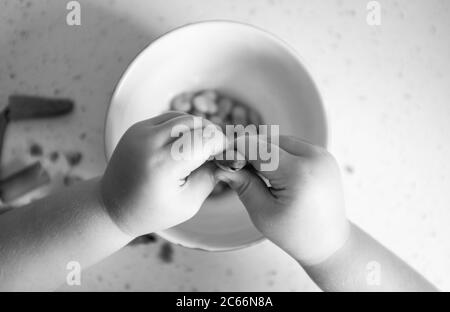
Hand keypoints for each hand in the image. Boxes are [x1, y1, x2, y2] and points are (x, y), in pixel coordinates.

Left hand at [101, 112, 225, 236]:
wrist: (112, 206)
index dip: (222, 144)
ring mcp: (140, 132)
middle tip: (218, 152)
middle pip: (195, 123)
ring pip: (183, 117)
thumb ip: (210, 177)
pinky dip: (183, 127)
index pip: (204, 139)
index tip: (228, 154)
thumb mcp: (188, 203)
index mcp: (163, 165)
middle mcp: (149, 142)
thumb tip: (227, 157)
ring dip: (199, 129)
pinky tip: (187, 143)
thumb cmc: (152, 211)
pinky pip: (168, 119)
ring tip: (204, 148)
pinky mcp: (137, 128)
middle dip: (212, 134)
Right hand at [215, 135, 349, 264]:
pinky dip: (280, 153)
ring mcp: (322, 155)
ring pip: (281, 140)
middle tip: (236, 168)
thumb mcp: (262, 212)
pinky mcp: (324, 156)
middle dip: (250, 151)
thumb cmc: (295, 233)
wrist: (328, 242)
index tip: (221, 157)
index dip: (236, 150)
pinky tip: (274, 172)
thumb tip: (221, 167)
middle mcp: (314, 158)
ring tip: (257, 173)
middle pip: (269, 141)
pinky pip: (294, 146)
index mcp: (298, 173)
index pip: (258, 149)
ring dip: (265, 151)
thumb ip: (243, 185)